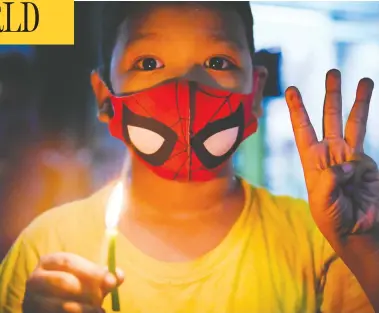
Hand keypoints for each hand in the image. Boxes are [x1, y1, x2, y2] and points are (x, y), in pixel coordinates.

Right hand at [23, 252, 123, 312]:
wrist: (49, 307)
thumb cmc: (72, 286)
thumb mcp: (86, 277)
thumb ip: (103, 275)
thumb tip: (119, 276)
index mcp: (48, 262)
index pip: (69, 262)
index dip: (92, 271)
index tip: (111, 281)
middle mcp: (35, 280)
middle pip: (64, 282)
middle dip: (89, 290)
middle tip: (103, 296)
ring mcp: (32, 301)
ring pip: (63, 306)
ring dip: (86, 309)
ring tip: (100, 310)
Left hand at [285, 69, 378, 240]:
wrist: (356, 231)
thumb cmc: (332, 219)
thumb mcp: (322, 203)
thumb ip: (329, 181)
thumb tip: (347, 162)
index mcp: (312, 160)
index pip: (303, 128)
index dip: (298, 109)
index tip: (292, 89)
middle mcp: (330, 153)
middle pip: (329, 117)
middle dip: (331, 94)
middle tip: (333, 71)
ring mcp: (350, 156)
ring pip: (354, 122)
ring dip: (359, 100)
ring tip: (363, 79)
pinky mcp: (367, 163)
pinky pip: (366, 146)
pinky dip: (368, 123)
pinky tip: (366, 131)